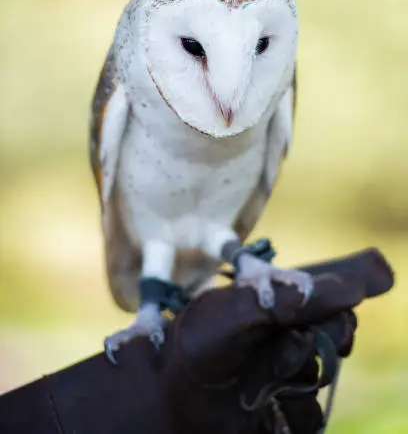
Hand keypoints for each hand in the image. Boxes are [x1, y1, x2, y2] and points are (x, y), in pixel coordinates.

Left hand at [164, 248, 392, 433]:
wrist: (170, 398)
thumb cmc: (199, 344)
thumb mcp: (241, 309)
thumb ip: (294, 297)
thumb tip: (355, 287)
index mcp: (277, 301)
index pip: (330, 291)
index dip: (348, 287)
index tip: (378, 277)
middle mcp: (287, 332)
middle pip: (337, 330)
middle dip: (320, 336)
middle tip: (291, 339)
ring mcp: (288, 371)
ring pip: (326, 374)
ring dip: (296, 375)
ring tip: (258, 376)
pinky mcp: (285, 409)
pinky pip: (313, 415)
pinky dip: (294, 412)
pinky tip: (264, 403)